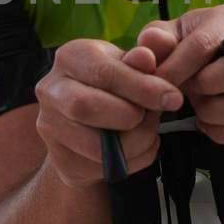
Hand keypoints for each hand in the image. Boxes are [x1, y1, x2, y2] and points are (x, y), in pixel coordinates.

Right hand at [34, 39, 183, 186]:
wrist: (92, 121)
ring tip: (149, 131)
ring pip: (95, 144)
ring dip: (135, 142)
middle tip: (154, 116)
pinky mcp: (61, 159)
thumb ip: (146, 57)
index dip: (142, 87)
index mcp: (70, 57)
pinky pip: (102, 167)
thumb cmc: (117, 84)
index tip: (173, 98)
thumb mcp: (133, 63)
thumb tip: (147, 57)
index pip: (102, 72)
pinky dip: (132, 160)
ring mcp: (51, 127)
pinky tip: (138, 147)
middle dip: (130, 115)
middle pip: (86, 107)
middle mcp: (51, 90)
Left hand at [138, 6, 223, 145]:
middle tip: (192, 93)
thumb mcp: (172, 42)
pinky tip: (214, 122)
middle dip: (211, 87)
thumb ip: (155, 42)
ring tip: (202, 108)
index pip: (205, 42)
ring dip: (216, 114)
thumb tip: (148, 45)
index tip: (158, 87)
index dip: (176, 70)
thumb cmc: (197, 54)